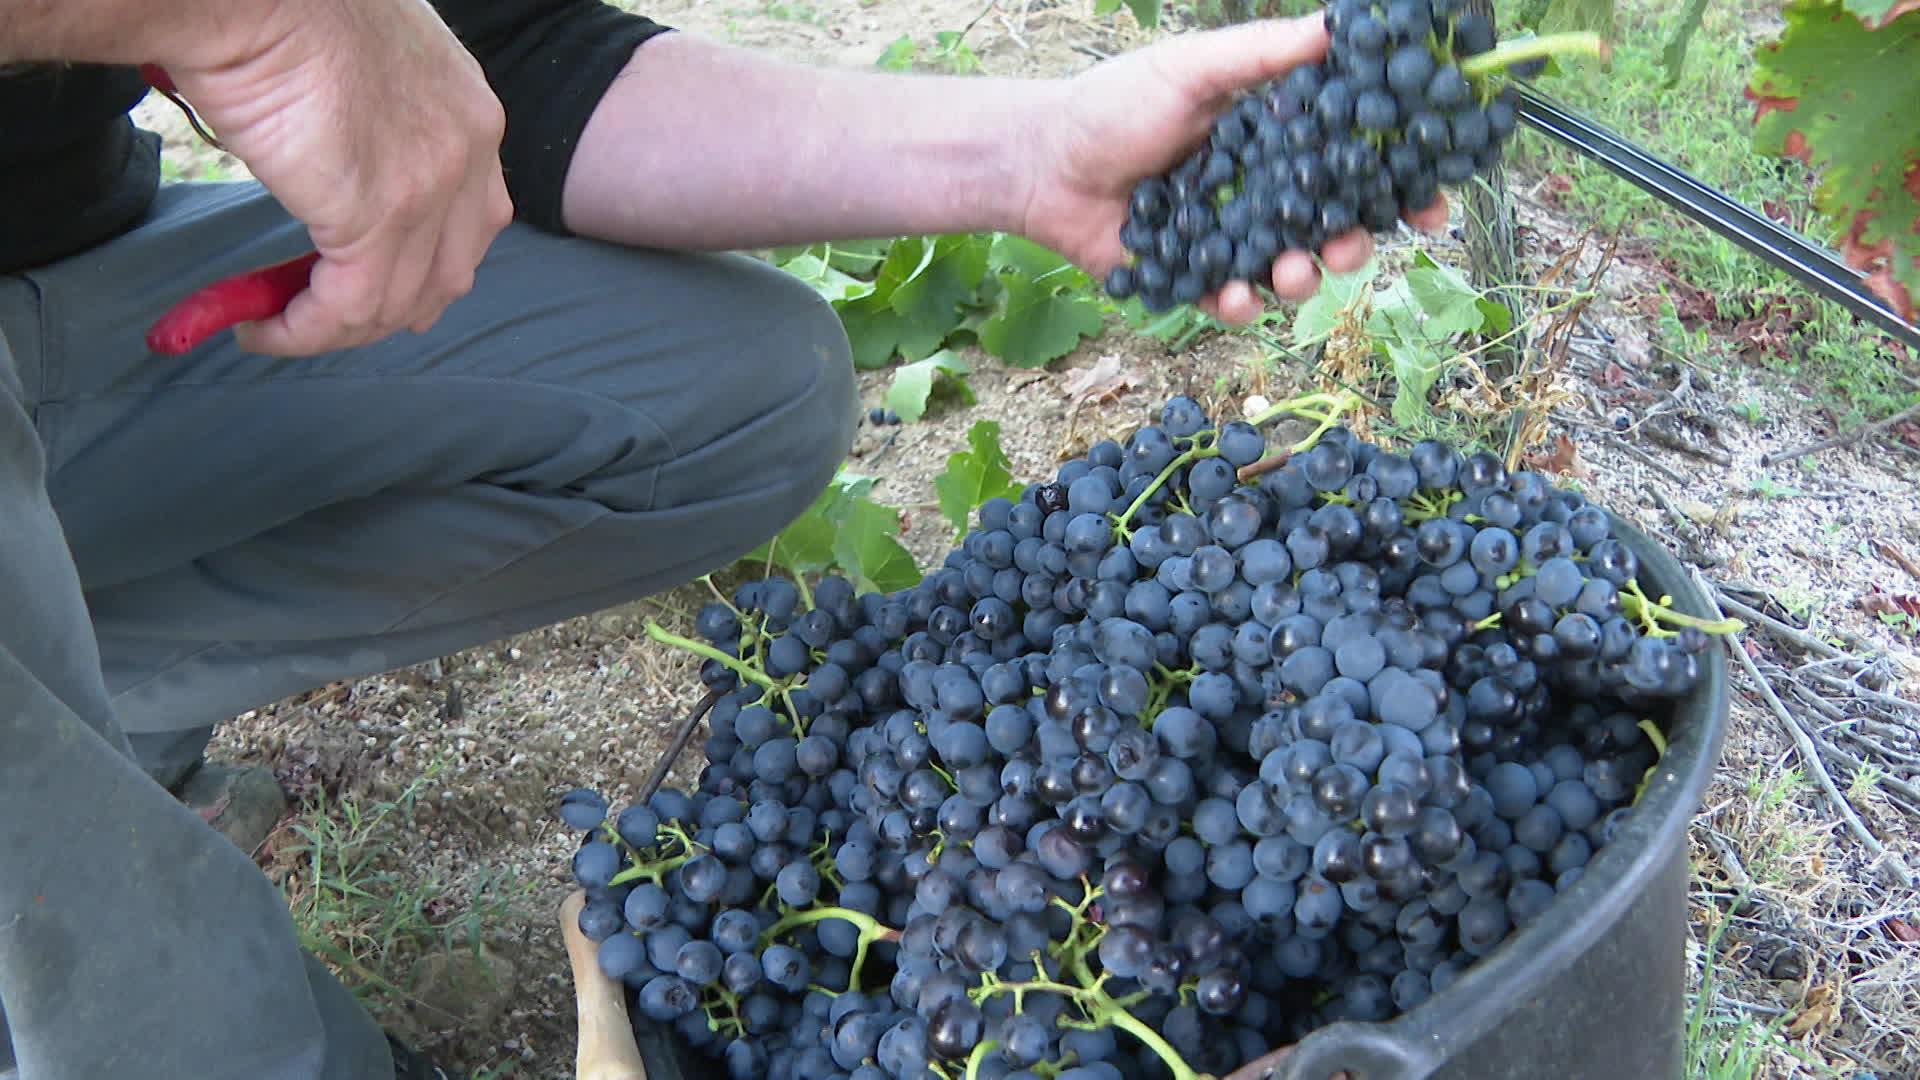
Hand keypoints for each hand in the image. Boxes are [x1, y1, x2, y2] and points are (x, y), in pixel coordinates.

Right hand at [158, 0, 512, 355]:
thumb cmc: (284, 11)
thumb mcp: (368, 68)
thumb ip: (384, 126)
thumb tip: (345, 176)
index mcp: (473, 113)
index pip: (475, 221)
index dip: (425, 267)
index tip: (376, 285)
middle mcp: (471, 150)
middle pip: (450, 272)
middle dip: (392, 308)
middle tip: (329, 316)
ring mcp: (432, 185)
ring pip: (401, 300)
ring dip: (338, 328)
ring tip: (279, 323)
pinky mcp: (378, 213)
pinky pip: (350, 305)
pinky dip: (306, 330)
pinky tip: (264, 328)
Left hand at [1019, 17, 1448, 324]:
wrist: (1041, 162)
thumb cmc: (1114, 106)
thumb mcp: (1193, 69)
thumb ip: (1261, 56)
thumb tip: (1335, 26)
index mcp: (1275, 140)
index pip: (1352, 165)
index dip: (1398, 184)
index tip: (1431, 201)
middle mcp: (1261, 193)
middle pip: (1333, 227)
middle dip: (1355, 243)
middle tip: (1353, 246)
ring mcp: (1229, 240)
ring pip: (1289, 271)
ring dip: (1301, 277)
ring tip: (1289, 272)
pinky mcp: (1191, 280)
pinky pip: (1231, 301)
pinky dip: (1240, 304)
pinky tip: (1236, 296)